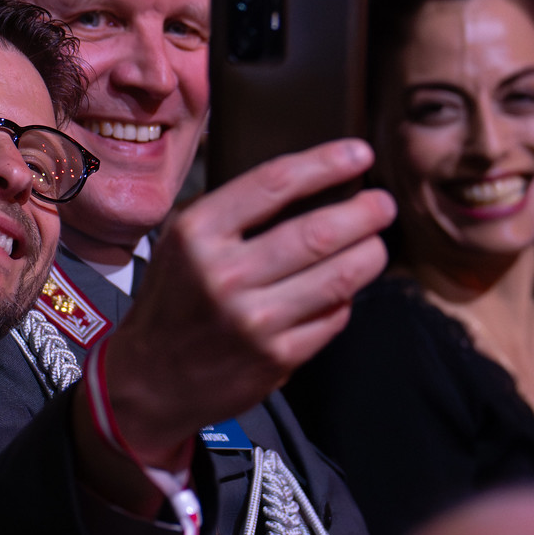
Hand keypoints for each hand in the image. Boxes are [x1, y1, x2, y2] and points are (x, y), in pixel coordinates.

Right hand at [99, 139, 392, 465]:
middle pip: (318, 232)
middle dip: (364, 213)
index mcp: (199, 233)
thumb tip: (312, 180)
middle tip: (383, 205)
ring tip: (376, 243)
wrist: (150, 380)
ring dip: (370, 255)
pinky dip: (345, 299)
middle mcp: (225, 275)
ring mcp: (253, 320)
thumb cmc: (175, 300)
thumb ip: (235, 213)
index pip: (276, 182)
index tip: (358, 154)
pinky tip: (343, 289)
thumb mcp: (182, 242)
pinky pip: (333, 318)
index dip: (326, 163)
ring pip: (339, 277)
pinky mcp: (276, 358)